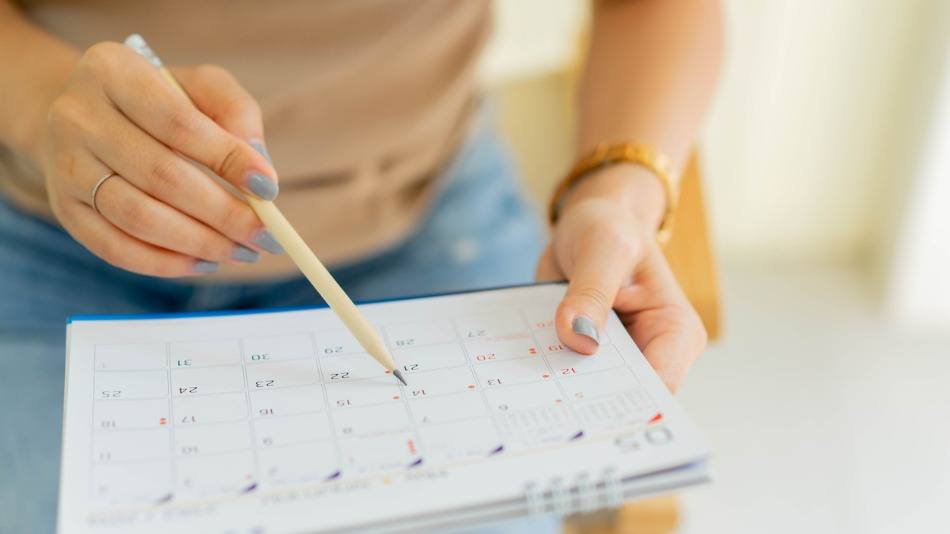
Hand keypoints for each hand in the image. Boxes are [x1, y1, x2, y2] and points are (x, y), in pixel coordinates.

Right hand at [41, 42, 281, 276]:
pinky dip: (165, 263)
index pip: (178, 123)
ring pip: (138, 217)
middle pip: (160, 176)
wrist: (87, 117)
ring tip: (242, 251)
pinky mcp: (64, 209)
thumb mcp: (200, 87)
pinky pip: (114, 248)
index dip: (228, 159)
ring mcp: (65, 166)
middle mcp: (77, 117)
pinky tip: (204, 262)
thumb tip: (259, 167)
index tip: (269, 189)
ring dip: (199, 243)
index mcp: (112, 71)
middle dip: (223, 213)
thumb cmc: (160, 100)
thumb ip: (235, 112)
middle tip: (265, 235)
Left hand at [535, 165, 706, 390]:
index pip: (656, 386)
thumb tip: (578, 338)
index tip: (580, 411)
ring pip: (589, 393)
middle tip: (539, 408)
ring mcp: (617, 359)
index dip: (622, 404)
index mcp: (676, 332)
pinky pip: (564, 376)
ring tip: (521, 396)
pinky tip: (513, 375)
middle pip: (621, 398)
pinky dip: (542, 374)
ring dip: (558, 392)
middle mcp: (652, 353)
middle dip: (586, 404)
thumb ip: (591, 292)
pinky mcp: (585, 356)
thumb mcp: (603, 248)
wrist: (589, 223)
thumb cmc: (609, 228)